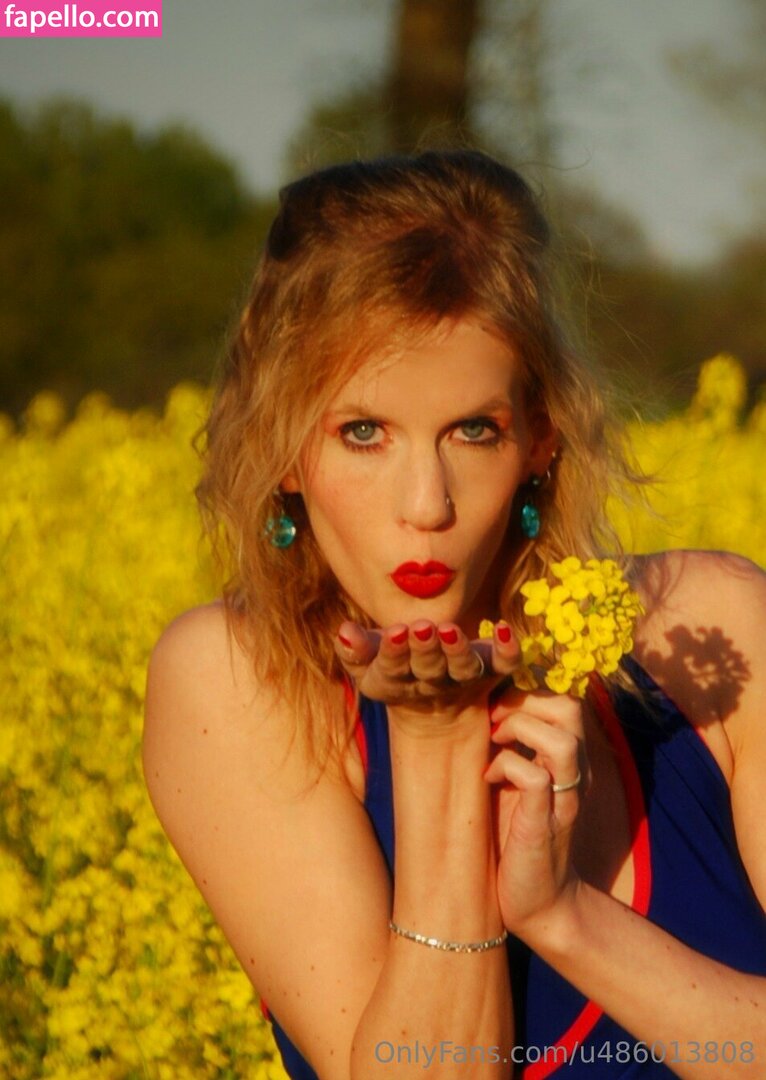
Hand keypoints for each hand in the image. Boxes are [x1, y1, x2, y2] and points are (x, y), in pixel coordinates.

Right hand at [334, 619, 519, 718]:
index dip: (394, 653)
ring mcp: (465, 679)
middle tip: (422, 628)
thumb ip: (355, 649)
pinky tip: (505, 628)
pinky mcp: (493, 671)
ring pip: (464, 669)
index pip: (392, 670)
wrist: (433, 707)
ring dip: (458, 651)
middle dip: (426, 649)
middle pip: (430, 670)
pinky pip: (504, 665)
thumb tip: (343, 630)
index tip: (396, 632)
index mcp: (396, 684)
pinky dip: (507, 650)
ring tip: (451, 630)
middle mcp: (432, 685)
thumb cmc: (393, 669)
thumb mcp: (367, 662)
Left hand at [484, 687, 587, 935]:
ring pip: (562, 739)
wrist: (538, 903)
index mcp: (569, 759)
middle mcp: (575, 773)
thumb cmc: (517, 838)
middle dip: (524, 700)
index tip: (495, 703)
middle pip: (570, 707)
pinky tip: (488, 779)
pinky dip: (506, 766)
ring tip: (492, 743)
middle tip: (492, 718)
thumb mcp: (515, 782)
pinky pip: (535, 777)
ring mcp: (563, 798)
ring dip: (518, 729)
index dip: (529, 689)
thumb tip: (483, 705)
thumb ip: (513, 745)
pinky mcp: (543, 823)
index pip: (565, 699)